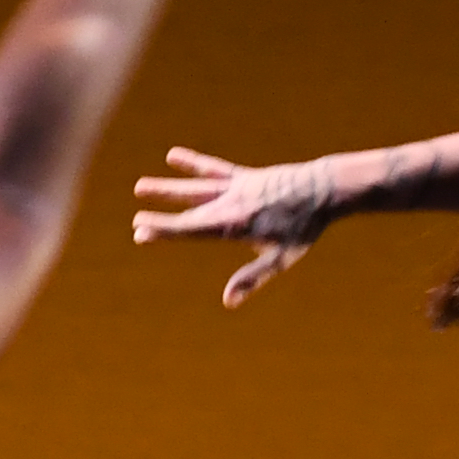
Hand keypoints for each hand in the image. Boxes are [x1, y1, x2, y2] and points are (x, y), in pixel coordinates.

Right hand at [131, 144, 327, 305]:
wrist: (324, 188)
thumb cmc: (304, 227)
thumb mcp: (282, 258)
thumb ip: (253, 278)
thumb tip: (228, 301)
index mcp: (237, 224)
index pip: (192, 230)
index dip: (165, 231)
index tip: (141, 232)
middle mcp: (231, 203)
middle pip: (189, 212)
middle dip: (161, 217)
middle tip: (135, 223)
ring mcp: (236, 187)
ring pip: (195, 187)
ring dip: (167, 188)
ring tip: (139, 186)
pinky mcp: (244, 176)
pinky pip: (214, 169)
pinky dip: (193, 163)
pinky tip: (172, 156)